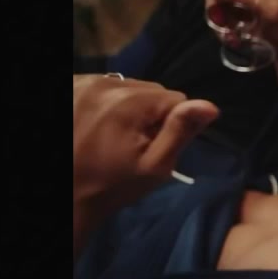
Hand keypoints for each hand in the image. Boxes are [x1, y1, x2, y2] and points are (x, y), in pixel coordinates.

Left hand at [73, 74, 218, 219]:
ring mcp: (81, 82)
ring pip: (127, 86)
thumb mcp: (155, 166)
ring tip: (112, 134)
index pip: (175, 98)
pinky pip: (104, 87)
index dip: (170, 124)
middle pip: (149, 89)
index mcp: (128, 101)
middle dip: (149, 112)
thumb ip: (181, 132)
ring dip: (127, 106)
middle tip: (133, 142)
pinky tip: (96, 124)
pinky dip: (105, 102)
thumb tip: (210, 106)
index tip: (151, 145)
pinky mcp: (70, 86)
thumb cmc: (113, 185)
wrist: (67, 196)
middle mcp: (103, 82)